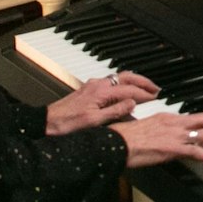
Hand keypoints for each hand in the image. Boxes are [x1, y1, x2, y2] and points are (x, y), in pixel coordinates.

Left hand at [46, 73, 160, 134]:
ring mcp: (94, 84)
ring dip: (135, 81)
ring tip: (145, 87)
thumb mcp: (94, 122)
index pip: (129, 91)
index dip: (144, 94)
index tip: (156, 97)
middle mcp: (98, 84)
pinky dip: (125, 83)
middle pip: (127, 77)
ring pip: (120, 77)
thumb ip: (115, 111)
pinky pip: (112, 80)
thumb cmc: (67, 124)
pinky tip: (127, 89)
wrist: (46, 122)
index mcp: (102, 92)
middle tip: (156, 88)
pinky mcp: (89, 88)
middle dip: (143, 82)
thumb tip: (133, 103)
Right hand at [113, 110, 202, 168]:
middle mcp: (176, 123)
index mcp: (171, 118)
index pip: (200, 116)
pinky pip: (196, 152)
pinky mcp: (171, 149)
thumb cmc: (125, 139)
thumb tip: (174, 139)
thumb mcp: (149, 130)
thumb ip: (164, 132)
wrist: (114, 143)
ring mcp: (175, 136)